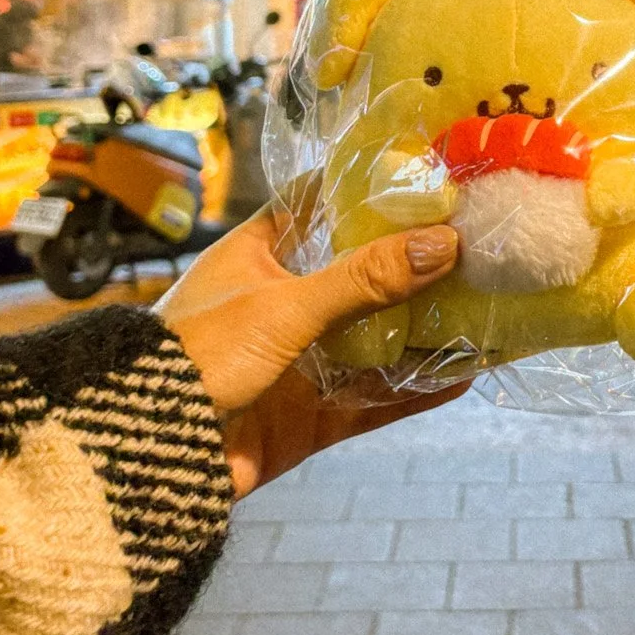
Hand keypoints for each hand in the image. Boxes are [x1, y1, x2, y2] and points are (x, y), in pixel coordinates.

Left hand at [156, 211, 464, 497]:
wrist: (149, 458)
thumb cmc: (197, 358)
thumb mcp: (284, 307)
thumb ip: (364, 279)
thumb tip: (445, 244)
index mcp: (259, 254)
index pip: (319, 203)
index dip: (369, 188)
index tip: (429, 176)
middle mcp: (281, 300)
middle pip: (360, 273)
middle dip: (413, 263)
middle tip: (476, 243)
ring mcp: (299, 358)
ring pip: (374, 337)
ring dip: (422, 329)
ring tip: (484, 309)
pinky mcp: (309, 413)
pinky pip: (374, 398)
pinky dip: (415, 390)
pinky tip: (463, 378)